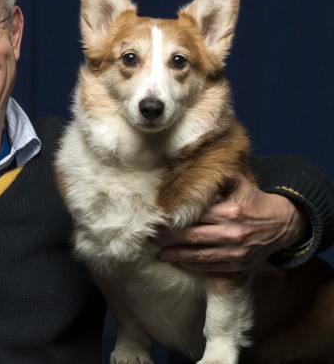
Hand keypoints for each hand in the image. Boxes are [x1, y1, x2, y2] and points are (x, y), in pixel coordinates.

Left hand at [155, 173, 310, 271]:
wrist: (282, 224)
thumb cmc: (254, 201)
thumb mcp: (239, 183)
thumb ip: (218, 177)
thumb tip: (192, 168)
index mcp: (229, 212)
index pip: (195, 217)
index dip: (174, 219)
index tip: (158, 219)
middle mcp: (232, 234)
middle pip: (192, 237)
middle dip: (169, 238)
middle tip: (152, 237)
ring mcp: (235, 252)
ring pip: (199, 256)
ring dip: (176, 256)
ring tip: (159, 254)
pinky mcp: (238, 264)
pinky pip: (210, 266)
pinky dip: (192, 265)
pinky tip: (179, 261)